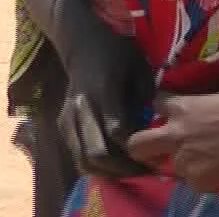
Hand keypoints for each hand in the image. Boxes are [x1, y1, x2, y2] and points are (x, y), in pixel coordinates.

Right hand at [58, 18, 154, 179]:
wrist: (82, 45)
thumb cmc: (118, 54)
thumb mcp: (140, 67)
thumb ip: (146, 97)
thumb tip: (156, 127)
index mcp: (103, 91)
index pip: (116, 131)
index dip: (135, 147)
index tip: (156, 155)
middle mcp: (81, 109)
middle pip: (96, 153)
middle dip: (123, 168)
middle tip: (146, 172)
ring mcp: (67, 119)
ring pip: (82, 160)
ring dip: (107, 172)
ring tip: (131, 172)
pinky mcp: (62, 125)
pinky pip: (76, 155)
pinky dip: (95, 166)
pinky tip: (115, 165)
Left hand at [125, 88, 218, 193]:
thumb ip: (208, 106)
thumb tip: (212, 111)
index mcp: (184, 109)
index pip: (159, 103)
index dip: (164, 106)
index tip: (169, 109)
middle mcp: (175, 135)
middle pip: (139, 144)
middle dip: (141, 146)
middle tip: (154, 148)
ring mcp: (184, 161)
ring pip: (174, 165)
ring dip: (188, 162)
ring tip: (209, 160)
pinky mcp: (198, 181)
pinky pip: (196, 180)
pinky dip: (206, 176)